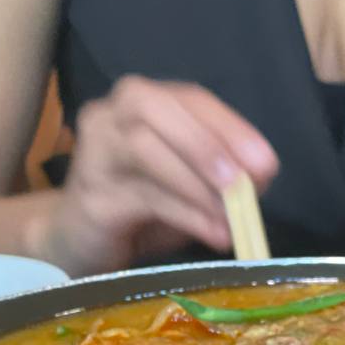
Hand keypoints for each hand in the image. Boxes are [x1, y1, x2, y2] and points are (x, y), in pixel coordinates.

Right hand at [41, 76, 278, 274]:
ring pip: (146, 148)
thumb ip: (221, 176)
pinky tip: (213, 234)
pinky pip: (142, 196)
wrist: (78, 244)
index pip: (191, 99)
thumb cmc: (138, 211)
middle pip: (160, 110)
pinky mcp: (92, 194)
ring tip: (231, 216)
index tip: (266, 164)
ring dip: (197, 183)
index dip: (231, 128)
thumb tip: (262, 176)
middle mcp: (112, 114)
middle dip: (209, 146)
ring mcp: (95, 151)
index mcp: (142, 102)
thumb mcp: (188, 188)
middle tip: (245, 183)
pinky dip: (185, 214)